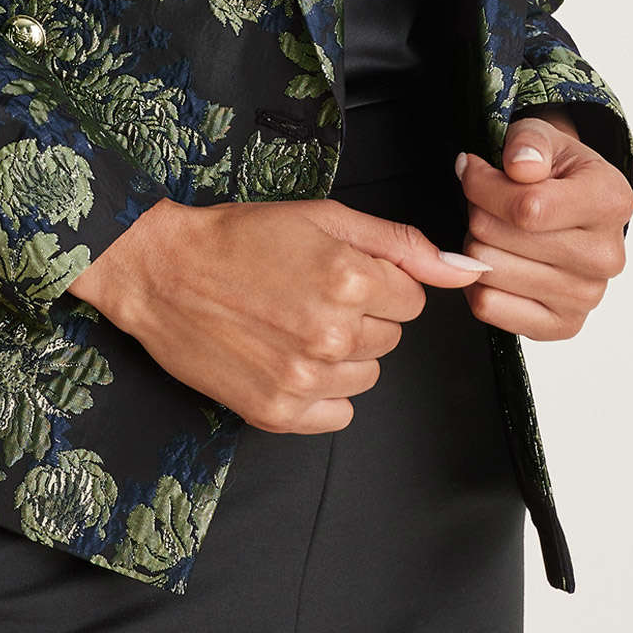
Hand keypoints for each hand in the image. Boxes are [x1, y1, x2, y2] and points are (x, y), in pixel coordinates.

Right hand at [66, 195, 493, 432]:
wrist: (164, 272)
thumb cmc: (241, 237)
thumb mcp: (325, 218)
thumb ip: (402, 245)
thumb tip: (468, 270)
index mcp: (350, 279)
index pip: (412, 299)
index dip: (379, 282)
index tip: (338, 271)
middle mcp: (332, 334)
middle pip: (391, 337)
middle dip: (362, 315)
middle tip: (308, 292)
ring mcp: (304, 379)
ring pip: (367, 375)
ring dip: (341, 353)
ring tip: (292, 322)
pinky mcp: (278, 412)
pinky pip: (338, 415)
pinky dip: (320, 392)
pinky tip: (286, 357)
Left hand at [454, 113, 632, 339]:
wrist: (574, 209)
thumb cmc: (556, 171)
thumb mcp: (544, 137)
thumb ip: (530, 141)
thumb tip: (521, 167)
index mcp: (610, 202)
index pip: (526, 207)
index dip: (483, 186)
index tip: (472, 171)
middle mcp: (607, 256)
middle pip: (501, 239)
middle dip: (479, 212)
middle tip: (487, 202)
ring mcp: (588, 297)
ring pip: (490, 272)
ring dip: (476, 244)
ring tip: (493, 229)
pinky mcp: (563, 325)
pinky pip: (489, 307)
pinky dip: (478, 282)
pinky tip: (495, 259)